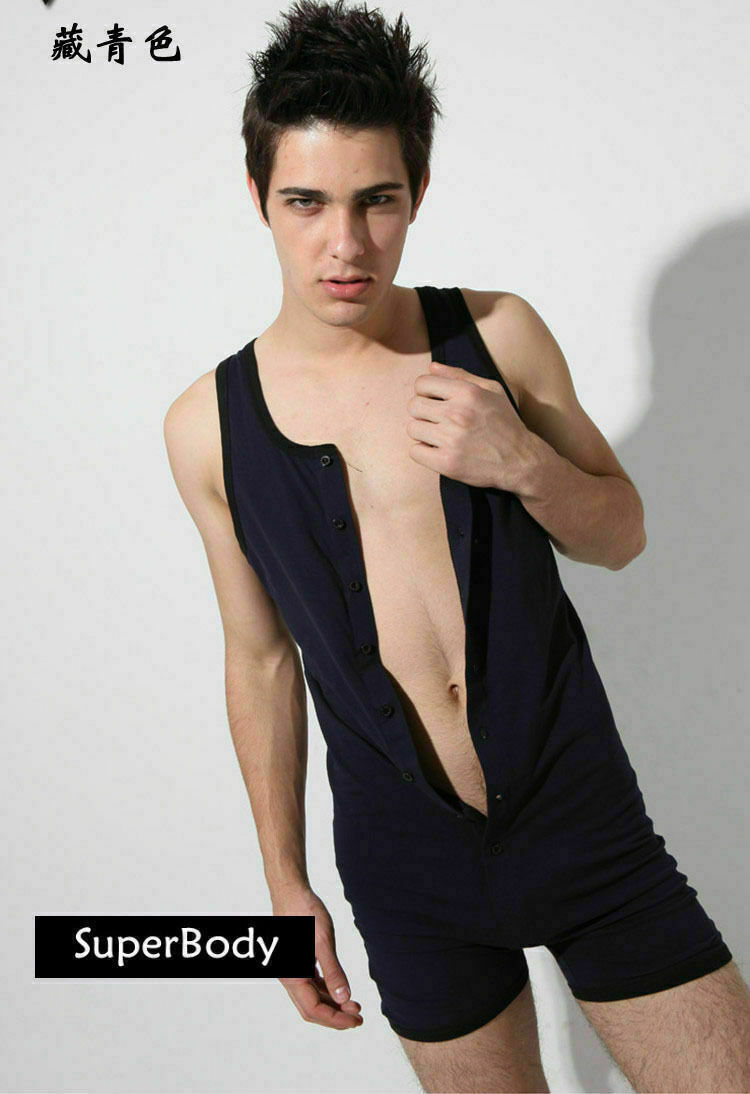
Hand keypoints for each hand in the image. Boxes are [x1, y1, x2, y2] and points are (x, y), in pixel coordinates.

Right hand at [272, 885, 363, 1030]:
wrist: (291, 891)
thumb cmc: (305, 912)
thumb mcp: (324, 942)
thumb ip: (333, 971)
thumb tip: (344, 998)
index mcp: (292, 976)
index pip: (315, 1010)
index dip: (336, 1019)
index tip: (356, 1020)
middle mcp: (288, 977)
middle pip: (311, 1009)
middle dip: (335, 1016)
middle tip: (359, 1017)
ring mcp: (291, 970)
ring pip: (311, 997)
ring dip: (332, 1004)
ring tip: (354, 1005)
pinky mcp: (296, 961)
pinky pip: (310, 984)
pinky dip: (326, 990)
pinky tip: (340, 989)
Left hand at [406, 361, 533, 492]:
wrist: (521, 460)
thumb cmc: (506, 423)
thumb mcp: (492, 390)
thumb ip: (460, 376)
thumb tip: (431, 367)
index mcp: (467, 393)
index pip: (422, 383)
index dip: (425, 392)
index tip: (434, 401)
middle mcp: (457, 414)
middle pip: (413, 406)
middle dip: (422, 412)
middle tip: (436, 420)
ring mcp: (451, 440)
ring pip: (412, 429)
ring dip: (422, 432)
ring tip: (439, 436)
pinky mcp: (447, 463)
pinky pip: (415, 452)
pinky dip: (423, 451)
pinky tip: (437, 450)